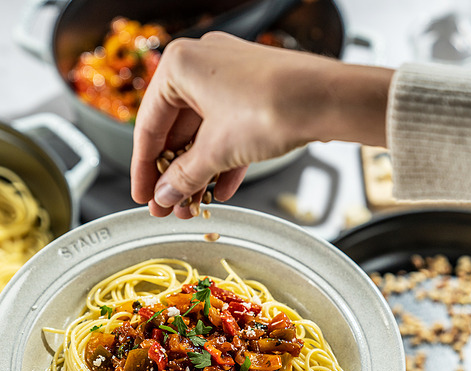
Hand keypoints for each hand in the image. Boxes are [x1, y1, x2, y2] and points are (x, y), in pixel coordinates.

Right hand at [130, 32, 392, 217]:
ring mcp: (229, 77)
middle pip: (176, 130)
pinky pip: (227, 130)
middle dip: (174, 175)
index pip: (148, 125)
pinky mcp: (252, 92)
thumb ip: (184, 176)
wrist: (328, 99)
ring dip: (197, 172)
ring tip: (192, 206)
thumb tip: (165, 194)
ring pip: (203, 133)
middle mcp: (201, 64)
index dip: (144, 168)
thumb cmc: (271, 105)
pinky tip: (221, 190)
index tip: (143, 196)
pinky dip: (222, 160)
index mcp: (179, 65)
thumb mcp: (217, 150)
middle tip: (167, 207)